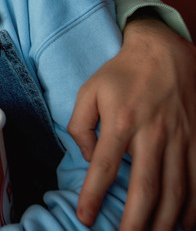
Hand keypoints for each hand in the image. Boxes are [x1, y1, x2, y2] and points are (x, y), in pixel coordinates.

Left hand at [68, 16, 195, 229]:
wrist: (164, 51)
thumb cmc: (121, 74)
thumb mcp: (88, 92)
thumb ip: (80, 127)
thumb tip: (92, 160)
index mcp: (122, 122)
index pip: (104, 168)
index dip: (93, 196)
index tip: (85, 217)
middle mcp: (153, 134)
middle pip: (145, 188)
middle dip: (135, 222)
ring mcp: (181, 139)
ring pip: (176, 190)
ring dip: (165, 221)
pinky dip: (194, 206)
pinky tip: (185, 224)